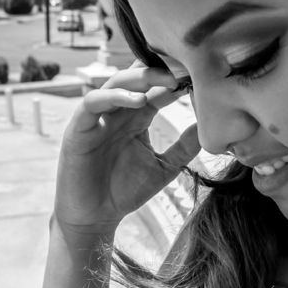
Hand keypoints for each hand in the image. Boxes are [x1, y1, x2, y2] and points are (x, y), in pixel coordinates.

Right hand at [55, 62, 199, 231]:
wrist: (96, 216)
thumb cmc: (125, 191)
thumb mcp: (164, 167)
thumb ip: (184, 147)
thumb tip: (208, 129)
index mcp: (138, 118)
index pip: (157, 89)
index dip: (176, 80)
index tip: (200, 77)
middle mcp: (118, 112)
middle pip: (136, 78)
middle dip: (160, 71)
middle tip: (184, 71)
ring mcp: (98, 117)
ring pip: (115, 84)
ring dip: (139, 78)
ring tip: (164, 81)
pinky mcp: (79, 127)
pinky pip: (93, 102)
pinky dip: (114, 97)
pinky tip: (137, 100)